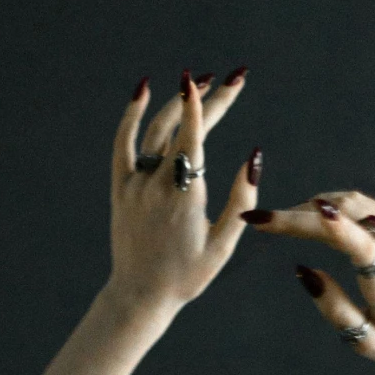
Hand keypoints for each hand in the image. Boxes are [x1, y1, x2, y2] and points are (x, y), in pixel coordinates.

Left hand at [107, 67, 260, 319]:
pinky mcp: (120, 189)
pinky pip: (123, 143)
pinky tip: (144, 90)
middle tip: (231, 79)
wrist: (140, 296)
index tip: (219, 80)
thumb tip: (254, 159)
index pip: (195, 136)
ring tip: (199, 85)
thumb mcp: (222, 246)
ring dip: (178, 103)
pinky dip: (132, 115)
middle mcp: (157, 184)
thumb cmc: (186, 276)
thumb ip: (241, 201)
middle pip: (182, 128)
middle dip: (208, 99)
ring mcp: (136, 184)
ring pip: (156, 130)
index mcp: (185, 196)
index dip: (206, 105)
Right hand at [240, 191, 374, 370]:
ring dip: (310, 208)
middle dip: (294, 216)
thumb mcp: (364, 342)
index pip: (349, 239)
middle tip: (257, 220)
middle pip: (339, 215)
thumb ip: (332, 308)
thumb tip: (303, 271)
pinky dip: (330, 205)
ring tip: (280, 221)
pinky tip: (310, 215)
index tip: (277, 218)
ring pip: (347, 202)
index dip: (313, 224)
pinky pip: (359, 204)